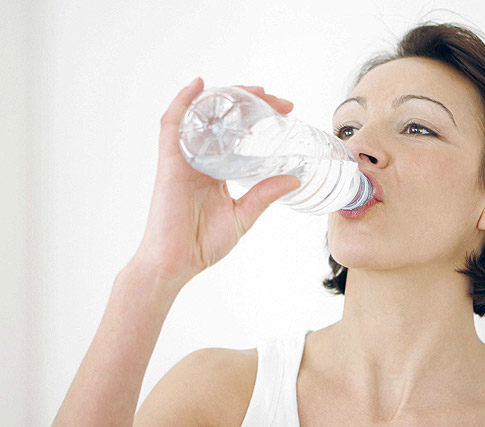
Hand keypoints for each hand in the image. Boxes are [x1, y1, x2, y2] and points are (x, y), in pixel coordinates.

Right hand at [130, 79, 300, 286]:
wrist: (176, 263)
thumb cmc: (202, 243)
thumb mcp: (243, 215)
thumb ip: (265, 194)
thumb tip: (294, 179)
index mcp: (216, 170)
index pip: (239, 135)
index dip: (261, 118)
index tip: (286, 112)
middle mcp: (200, 159)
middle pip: (223, 120)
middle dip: (250, 104)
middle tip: (278, 101)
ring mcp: (184, 159)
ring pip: (202, 116)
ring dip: (226, 98)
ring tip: (253, 91)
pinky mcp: (169, 163)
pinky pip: (172, 125)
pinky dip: (183, 102)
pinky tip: (199, 85)